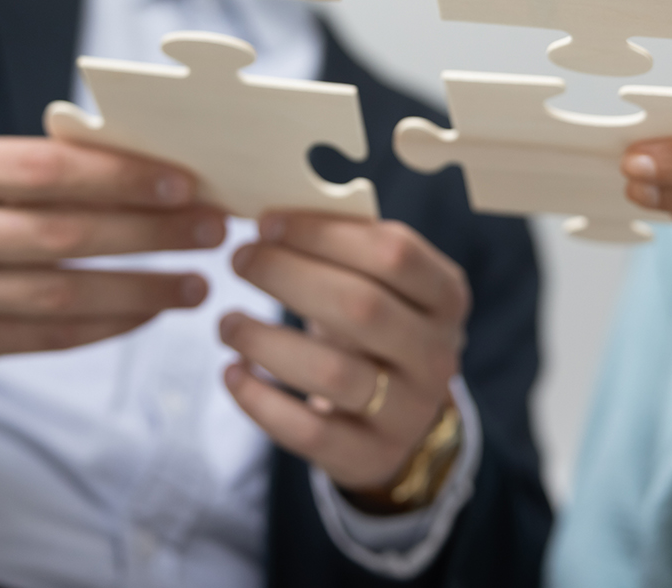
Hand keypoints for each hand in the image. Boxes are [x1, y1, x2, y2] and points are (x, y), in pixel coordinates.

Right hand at [0, 134, 223, 379]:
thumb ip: (26, 164)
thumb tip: (135, 163)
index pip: (48, 170)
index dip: (121, 177)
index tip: (183, 182)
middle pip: (66, 234)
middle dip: (151, 232)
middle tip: (211, 228)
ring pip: (65, 295)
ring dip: (142, 289)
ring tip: (197, 281)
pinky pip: (49, 337)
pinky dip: (108, 325)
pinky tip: (150, 310)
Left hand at [220, 212, 469, 492]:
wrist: (403, 416)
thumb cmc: (377, 326)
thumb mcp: (384, 285)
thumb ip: (348, 247)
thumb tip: (273, 216)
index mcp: (445, 295)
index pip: (393, 253)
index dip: (325, 233)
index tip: (267, 222)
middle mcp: (436, 355)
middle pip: (361, 308)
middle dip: (289, 277)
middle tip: (240, 260)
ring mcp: (407, 411)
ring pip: (331, 373)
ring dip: (265, 341)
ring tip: (226, 322)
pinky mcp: (369, 455)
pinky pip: (308, 431)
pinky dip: (260, 401)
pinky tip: (232, 373)